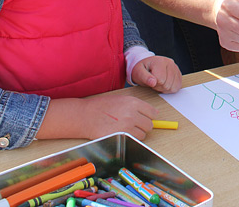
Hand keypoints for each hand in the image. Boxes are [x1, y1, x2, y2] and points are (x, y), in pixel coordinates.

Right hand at [41, 95, 157, 140]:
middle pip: (149, 124)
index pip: (153, 112)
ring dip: (138, 133)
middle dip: (143, 126)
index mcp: (133, 102)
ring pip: (143, 134)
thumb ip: (136, 106)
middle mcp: (132, 113)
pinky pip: (135, 140)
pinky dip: (132, 139)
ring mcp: (127, 125)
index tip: (146, 119)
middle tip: (135, 125)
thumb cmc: (101, 107)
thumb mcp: (121, 100)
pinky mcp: (122, 135)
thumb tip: (151, 113)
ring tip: (127, 129)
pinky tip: (123, 134)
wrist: (86, 116)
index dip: (149, 117)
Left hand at [131, 56, 181, 93]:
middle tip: (154, 82)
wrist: (148, 65)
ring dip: (165, 89)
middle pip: (167, 85)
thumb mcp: (139, 72)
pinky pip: (178, 86)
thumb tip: (153, 83)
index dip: (154, 84)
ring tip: (159, 83)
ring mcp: (175, 68)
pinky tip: (165, 84)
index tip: (150, 80)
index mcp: (159, 61)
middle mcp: (170, 63)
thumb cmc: (143, 69)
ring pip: (174, 87)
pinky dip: (171, 88)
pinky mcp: (178, 73)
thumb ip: (145, 77)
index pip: (160, 81)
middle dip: (159, 87)